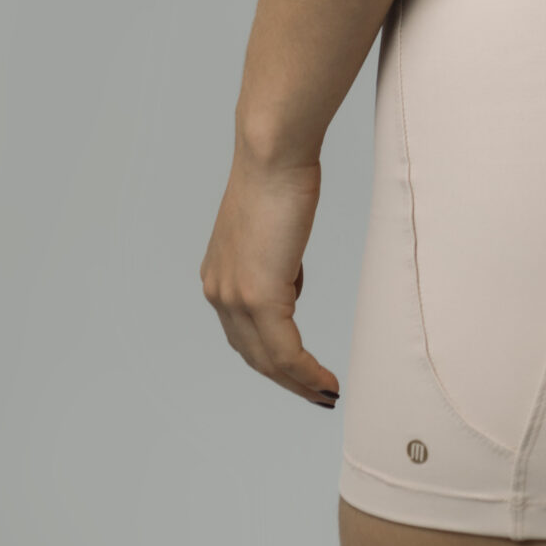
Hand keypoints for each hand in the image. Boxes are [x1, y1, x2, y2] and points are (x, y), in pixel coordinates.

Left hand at [200, 146, 340, 407]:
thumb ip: (274, 258)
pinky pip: (285, 352)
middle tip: (317, 395)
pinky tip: (325, 381)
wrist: (273, 151)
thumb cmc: (279, 174)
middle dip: (287, 381)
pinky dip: (306, 373)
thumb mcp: (271, 227)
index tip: (300, 372)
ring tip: (327, 393)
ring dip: (299, 384)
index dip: (272, 360)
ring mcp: (235, 297)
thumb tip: (288, 279)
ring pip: (269, 361)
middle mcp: (219, 292)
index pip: (244, 334)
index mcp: (219, 276)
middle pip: (253, 356)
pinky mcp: (259, 296)